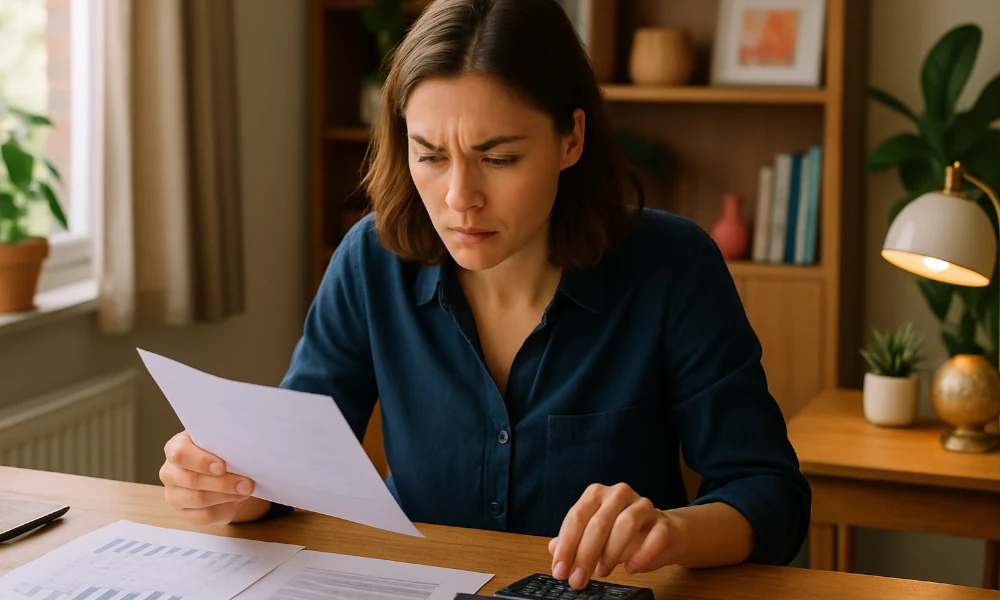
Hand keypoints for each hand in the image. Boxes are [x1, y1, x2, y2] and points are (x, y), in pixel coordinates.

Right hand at [159, 430, 269, 525]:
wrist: (223, 474)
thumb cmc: (220, 453)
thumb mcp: (220, 444)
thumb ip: (223, 445)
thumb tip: (240, 451)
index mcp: (175, 448)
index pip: (180, 453)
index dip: (201, 461)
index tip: (222, 466)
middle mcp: (169, 472)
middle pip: (192, 480)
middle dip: (223, 482)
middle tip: (246, 484)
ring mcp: (173, 495)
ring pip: (199, 499)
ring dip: (226, 496)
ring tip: (245, 491)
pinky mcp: (184, 513)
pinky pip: (204, 515)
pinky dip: (224, 509)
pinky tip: (236, 502)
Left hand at [548, 483, 679, 589]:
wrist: (663, 533)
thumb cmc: (623, 535)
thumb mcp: (594, 537)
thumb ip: (573, 540)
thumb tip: (553, 549)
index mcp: (597, 494)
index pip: (576, 517)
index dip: (566, 546)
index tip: (560, 571)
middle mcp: (619, 494)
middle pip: (599, 522)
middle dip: (585, 555)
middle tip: (577, 579)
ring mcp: (644, 505)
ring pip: (626, 524)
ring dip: (611, 552)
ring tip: (602, 572)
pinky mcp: (664, 522)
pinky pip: (655, 536)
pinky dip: (641, 555)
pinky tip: (630, 568)